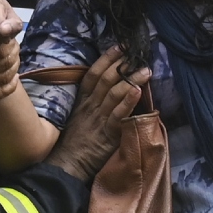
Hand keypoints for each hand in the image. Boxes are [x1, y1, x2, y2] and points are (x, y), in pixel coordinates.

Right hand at [0, 24, 20, 102]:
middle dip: (14, 57)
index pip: (0, 51)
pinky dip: (11, 86)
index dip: (11, 46)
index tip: (12, 42)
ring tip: (15, 61)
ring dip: (14, 69)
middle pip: (3, 65)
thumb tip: (10, 36)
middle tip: (15, 52)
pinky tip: (15, 77)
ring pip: (3, 78)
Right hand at [46, 47, 151, 181]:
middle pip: (106, 80)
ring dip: (131, 79)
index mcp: (82, 101)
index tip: (118, 47)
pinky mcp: (107, 133)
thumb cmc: (73, 143)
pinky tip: (138, 91)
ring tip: (145, 69)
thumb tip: (106, 89)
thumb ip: (89, 103)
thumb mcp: (77, 118)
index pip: (93, 74)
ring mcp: (99, 118)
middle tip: (136, 53)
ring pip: (115, 93)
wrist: (67, 164)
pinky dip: (129, 102)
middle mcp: (91, 106)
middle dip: (121, 64)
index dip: (106, 60)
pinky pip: (119, 114)